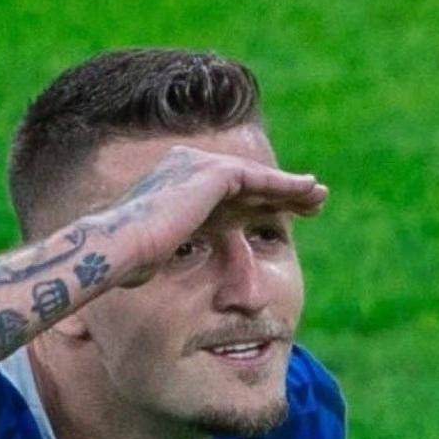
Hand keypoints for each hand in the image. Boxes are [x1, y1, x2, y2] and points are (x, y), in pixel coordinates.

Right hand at [98, 144, 327, 275]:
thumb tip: (152, 271)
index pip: (222, 195)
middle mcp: (185, 167)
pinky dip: (285, 187)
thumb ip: (165, 251)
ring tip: (319, 199)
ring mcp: (199, 166)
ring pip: (257, 179)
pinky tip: (308, 194)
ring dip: (291, 189)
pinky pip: (260, 180)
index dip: (253, 206)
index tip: (275, 219)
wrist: (119, 247)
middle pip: (244, 183)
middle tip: (310, 203)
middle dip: (278, 193)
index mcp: (171, 186)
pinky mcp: (214, 174)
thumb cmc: (125, 262)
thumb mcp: (152, 256)